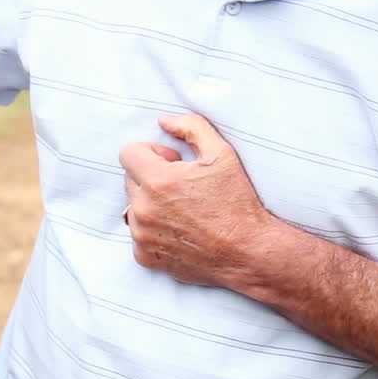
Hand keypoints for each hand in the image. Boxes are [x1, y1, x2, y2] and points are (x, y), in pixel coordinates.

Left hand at [120, 114, 278, 288]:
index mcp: (158, 181)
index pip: (128, 154)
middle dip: (152, 177)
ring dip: (151, 204)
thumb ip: (191, 128)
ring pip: (134, 207)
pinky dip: (154, 230)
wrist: (249, 253)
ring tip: (183, 210)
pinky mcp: (145, 256)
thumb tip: (164, 121)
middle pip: (131, 179)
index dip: (151, 153)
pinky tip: (181, 230)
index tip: (172, 162)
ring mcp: (142, 235)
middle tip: (183, 186)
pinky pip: (139, 234)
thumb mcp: (222, 155)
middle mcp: (144, 209)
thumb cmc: (237, 203)